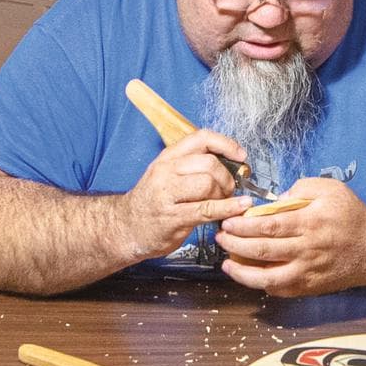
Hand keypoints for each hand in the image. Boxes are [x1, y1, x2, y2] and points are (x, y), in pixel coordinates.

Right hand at [113, 129, 249, 259]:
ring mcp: (168, 194)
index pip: (202, 138)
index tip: (240, 155)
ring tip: (223, 202)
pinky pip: (207, 209)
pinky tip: (238, 207)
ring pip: (208, 183)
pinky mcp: (173, 217)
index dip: (226, 144)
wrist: (125, 227)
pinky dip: (228, 208)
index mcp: (168, 157)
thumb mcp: (166, 174)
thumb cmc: (152, 202)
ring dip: (225, 195)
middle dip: (227, 177)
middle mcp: (166, 171)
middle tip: (228, 189)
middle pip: (209, 163)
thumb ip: (192, 165)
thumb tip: (229, 163)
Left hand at [215, 176, 365, 296]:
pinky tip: (249, 276)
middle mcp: (307, 250)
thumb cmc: (352, 217)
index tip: (228, 222)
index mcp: (310, 223)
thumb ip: (303, 187)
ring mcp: (307, 272)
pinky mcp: (309, 287)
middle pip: (262, 250)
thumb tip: (278, 198)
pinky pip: (280, 290)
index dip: (243, 226)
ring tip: (227, 263)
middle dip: (235, 245)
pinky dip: (261, 285)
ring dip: (242, 272)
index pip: (268, 226)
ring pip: (267, 277)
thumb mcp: (331, 188)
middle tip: (221, 238)